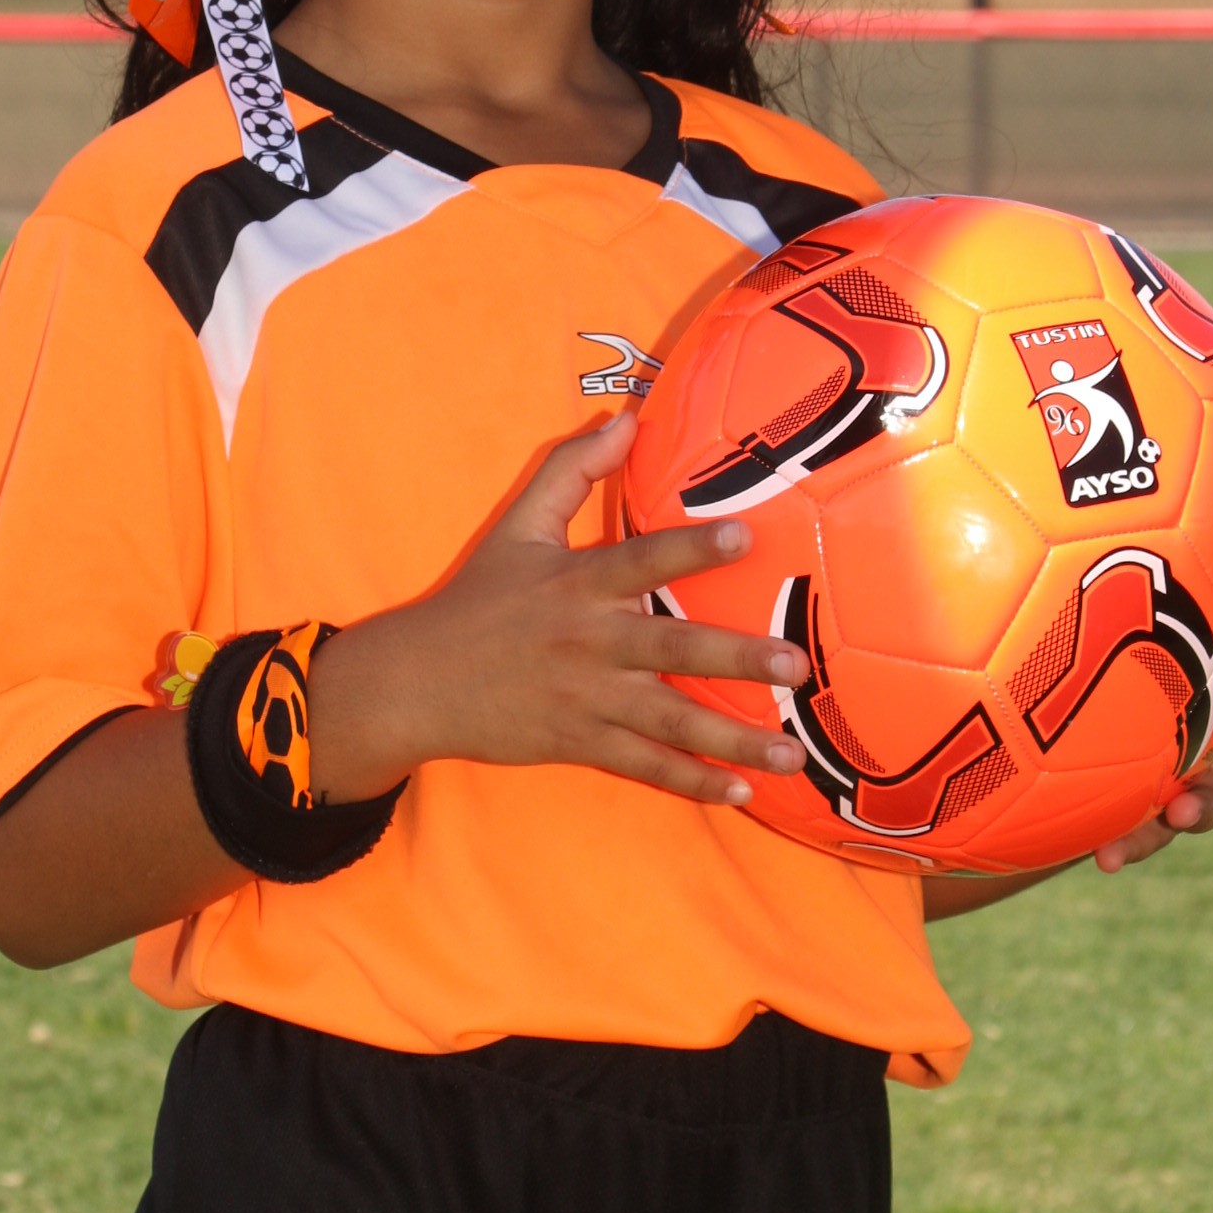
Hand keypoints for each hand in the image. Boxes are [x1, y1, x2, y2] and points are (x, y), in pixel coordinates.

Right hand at [307, 413, 811, 808]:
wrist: (416, 683)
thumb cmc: (477, 600)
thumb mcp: (517, 527)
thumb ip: (569, 470)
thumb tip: (623, 420)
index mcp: (577, 584)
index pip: (641, 560)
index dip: (691, 549)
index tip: (745, 538)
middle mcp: (588, 642)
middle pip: (672, 649)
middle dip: (736, 658)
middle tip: (796, 665)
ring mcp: (586, 699)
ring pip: (670, 721)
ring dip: (734, 739)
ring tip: (791, 757)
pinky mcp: (579, 742)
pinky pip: (644, 765)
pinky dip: (691, 782)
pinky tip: (739, 792)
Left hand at [1091, 628, 1212, 873]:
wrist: (1092, 737)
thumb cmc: (1135, 666)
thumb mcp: (1146, 639)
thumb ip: (1152, 604)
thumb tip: (1136, 498)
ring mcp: (1201, 783)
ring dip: (1203, 807)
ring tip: (1184, 811)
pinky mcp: (1160, 816)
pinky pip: (1152, 835)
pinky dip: (1133, 845)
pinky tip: (1108, 858)